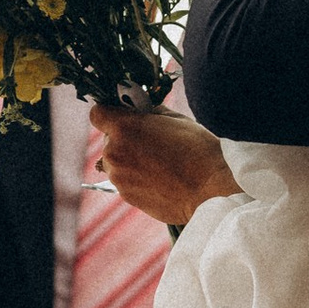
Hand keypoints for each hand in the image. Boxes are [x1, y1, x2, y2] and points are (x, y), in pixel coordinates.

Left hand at [89, 103, 238, 225]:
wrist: (211, 189)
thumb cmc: (197, 149)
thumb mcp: (174, 118)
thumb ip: (149, 113)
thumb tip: (140, 111)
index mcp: (124, 127)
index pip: (98, 114)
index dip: (110, 114)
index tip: (123, 116)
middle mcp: (114, 153)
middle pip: (109, 141)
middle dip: (125, 139)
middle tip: (151, 142)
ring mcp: (119, 178)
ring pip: (116, 163)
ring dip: (131, 161)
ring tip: (160, 164)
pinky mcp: (127, 196)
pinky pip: (126, 181)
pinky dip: (138, 179)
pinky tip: (162, 179)